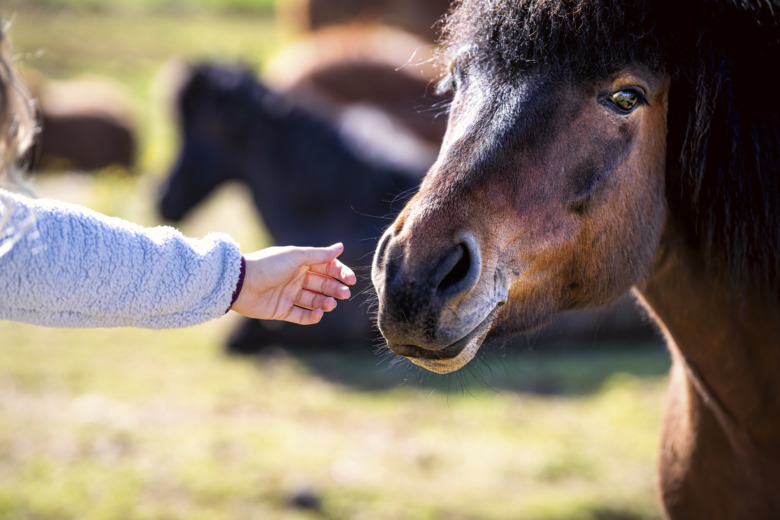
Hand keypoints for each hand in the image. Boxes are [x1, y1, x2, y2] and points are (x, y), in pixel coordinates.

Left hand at [230, 243, 356, 324]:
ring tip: (329, 304)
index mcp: (300, 263)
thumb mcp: (295, 257)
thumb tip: (341, 247)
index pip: (326, 268)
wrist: (240, 284)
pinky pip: (301, 315)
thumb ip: (319, 255)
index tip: (350, 280)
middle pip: (322, 285)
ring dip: (325, 302)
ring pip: (314, 300)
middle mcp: (296, 279)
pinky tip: (318, 313)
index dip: (339, 273)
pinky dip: (311, 316)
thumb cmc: (268, 265)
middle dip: (335, 289)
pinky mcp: (282, 311)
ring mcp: (289, 295)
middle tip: (344, 294)